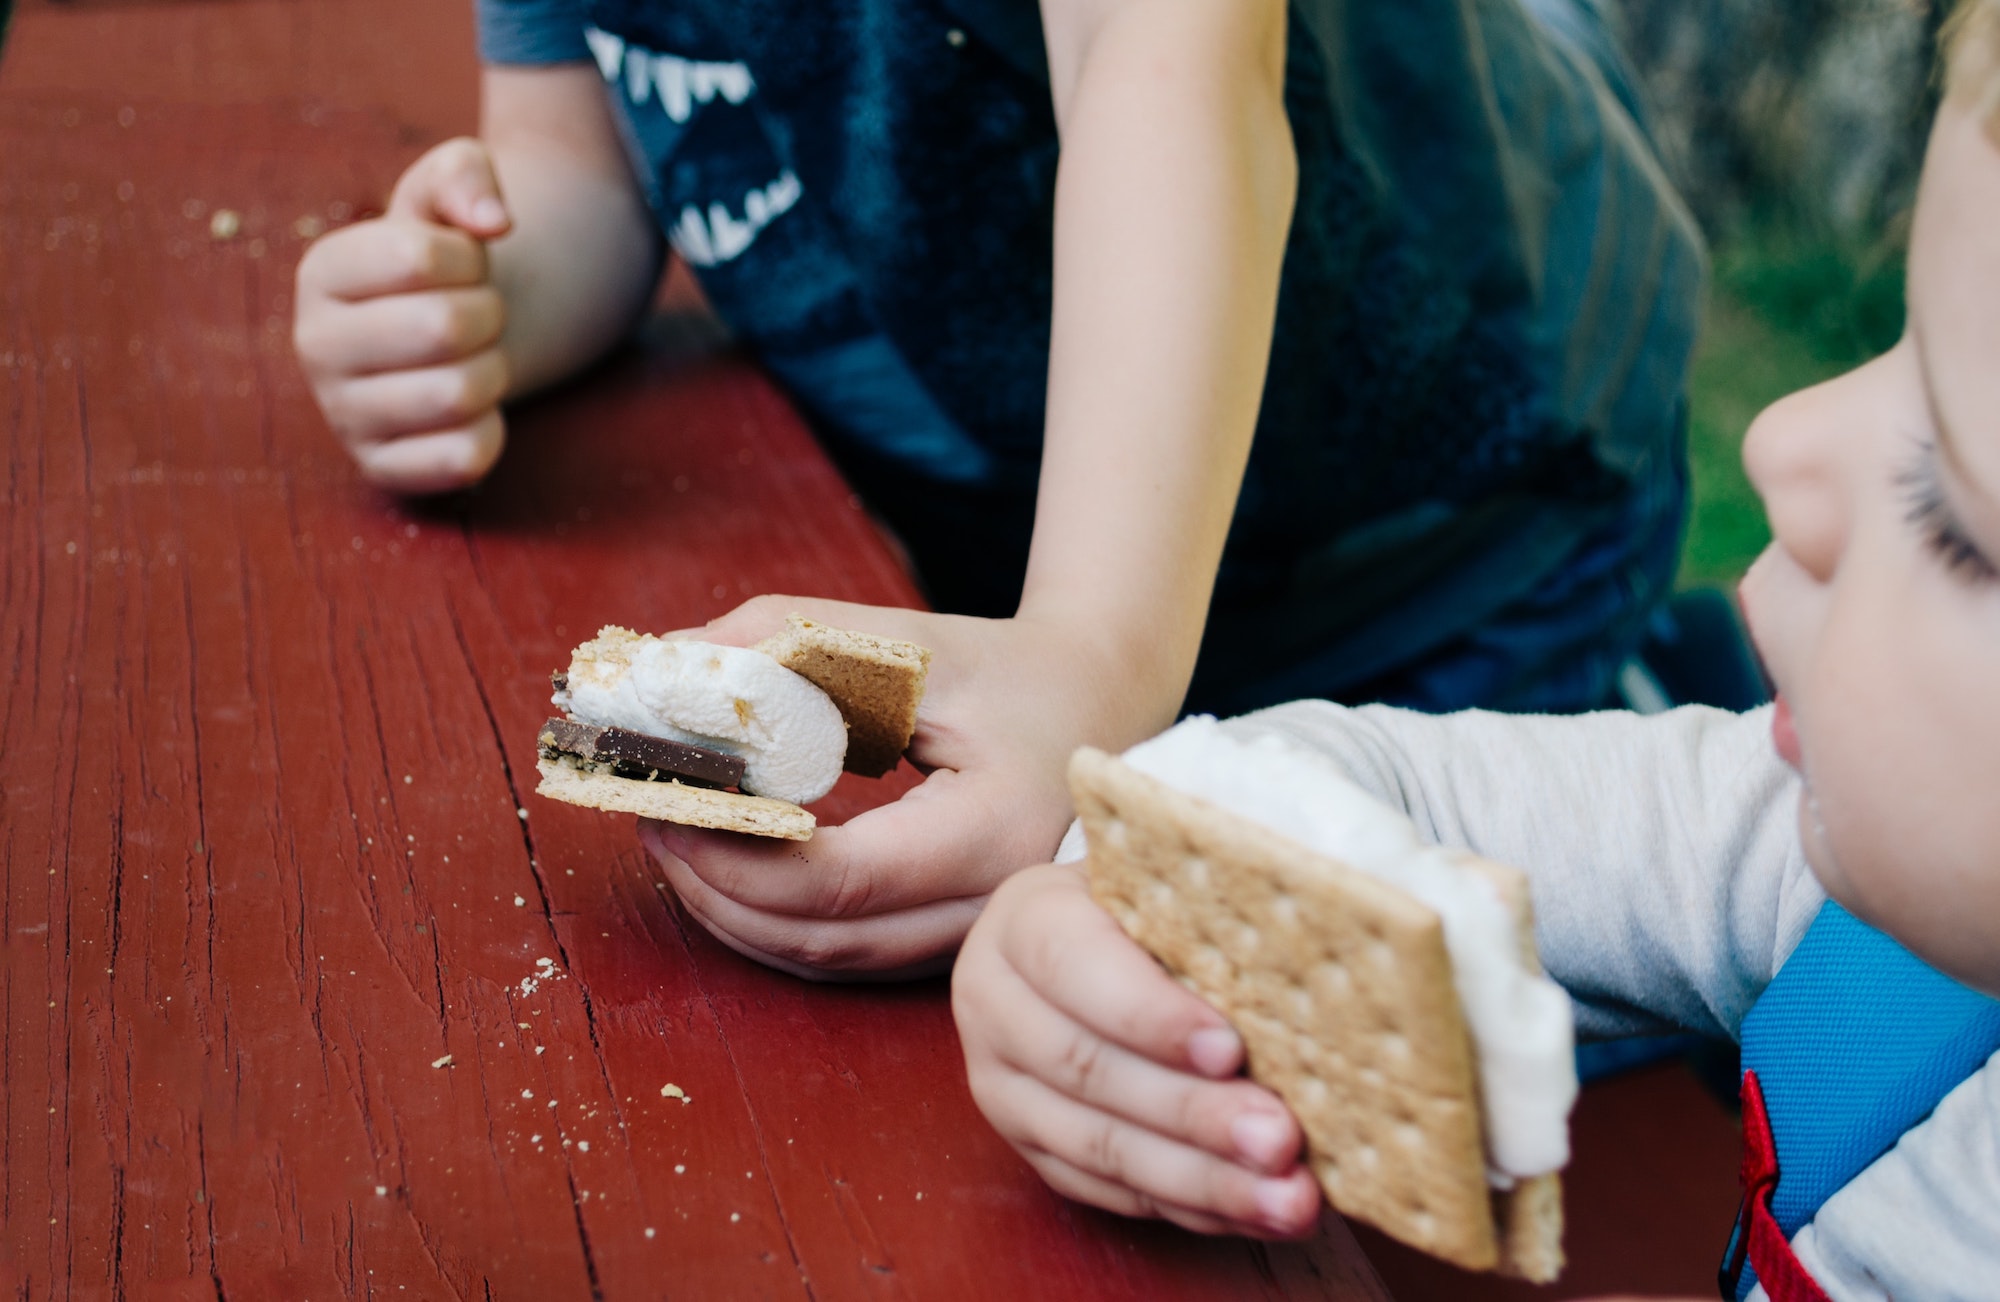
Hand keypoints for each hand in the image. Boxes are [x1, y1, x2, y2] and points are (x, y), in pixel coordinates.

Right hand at [293, 138, 513, 492]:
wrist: (449, 336)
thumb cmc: (445, 259)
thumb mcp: (447, 193)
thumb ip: (468, 174)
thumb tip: (493, 222)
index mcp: (321, 271)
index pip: (417, 257)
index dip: (470, 257)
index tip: (464, 263)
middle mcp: (315, 345)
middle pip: (443, 328)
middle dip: (490, 315)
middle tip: (479, 317)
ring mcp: (342, 414)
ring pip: (458, 396)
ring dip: (494, 371)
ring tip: (474, 358)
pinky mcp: (381, 468)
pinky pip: (464, 457)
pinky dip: (493, 430)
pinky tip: (472, 410)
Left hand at [636, 594, 1175, 978]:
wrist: (1105, 706)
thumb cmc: (1012, 670)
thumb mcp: (910, 641)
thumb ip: (791, 640)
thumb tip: (670, 665)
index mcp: (994, 832)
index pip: (838, 882)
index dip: (735, 855)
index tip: (667, 800)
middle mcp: (990, 908)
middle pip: (821, 939)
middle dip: (715, 888)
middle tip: (649, 816)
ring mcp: (973, 938)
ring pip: (827, 962)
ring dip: (733, 912)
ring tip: (672, 839)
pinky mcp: (949, 942)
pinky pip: (846, 957)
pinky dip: (773, 922)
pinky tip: (727, 869)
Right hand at [953, 862, 1320, 1235]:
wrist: (1087, 936)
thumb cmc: (1148, 902)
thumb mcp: (1160, 884)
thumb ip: (1201, 917)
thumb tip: (1297, 970)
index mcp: (1022, 921)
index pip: (1075, 968)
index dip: (1151, 1015)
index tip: (1231, 1049)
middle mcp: (994, 1005)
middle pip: (1088, 1070)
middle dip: (1192, 1113)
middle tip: (1279, 1138)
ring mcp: (1003, 1086)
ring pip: (1098, 1147)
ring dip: (1201, 1180)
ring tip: (1286, 1198)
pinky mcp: (1032, 1148)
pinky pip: (1110, 1192)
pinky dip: (1190, 1207)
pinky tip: (1255, 1210)